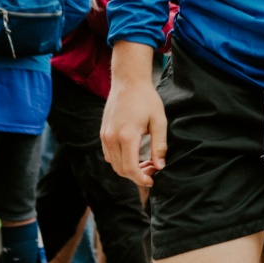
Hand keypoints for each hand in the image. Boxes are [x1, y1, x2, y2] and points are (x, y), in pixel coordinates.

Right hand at [101, 44, 166, 186]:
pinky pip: (109, 155)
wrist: (128, 81)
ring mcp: (105, 136)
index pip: (130, 169)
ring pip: (113, 164)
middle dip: (136, 175)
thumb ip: (159, 146)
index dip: (141, 179)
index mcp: (127, 136)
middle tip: (153, 169)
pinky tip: (134, 154)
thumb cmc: (146, 99)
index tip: (152, 181)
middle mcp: (111, 138)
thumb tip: (160, 167)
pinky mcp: (103, 133)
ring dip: (128, 169)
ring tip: (145, 162)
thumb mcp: (159, 121)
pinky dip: (120, 160)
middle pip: (121, 169)